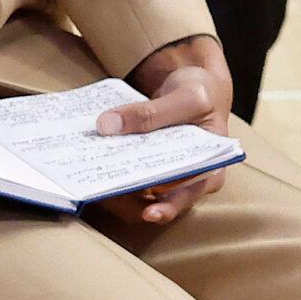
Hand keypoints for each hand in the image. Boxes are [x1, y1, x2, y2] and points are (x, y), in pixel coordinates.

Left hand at [90, 35, 233, 227]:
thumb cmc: (202, 94)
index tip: (147, 213)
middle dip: (127, 197)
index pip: (186, 197)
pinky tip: (92, 161)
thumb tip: (107, 125)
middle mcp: (186, 182)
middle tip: (100, 187)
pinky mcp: (145, 168)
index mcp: (209, 171)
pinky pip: (125, 177)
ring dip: (112, 188)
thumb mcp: (187, 98)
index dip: (167, 209)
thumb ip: (151, 113)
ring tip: (91, 175)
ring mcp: (163, 177)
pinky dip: (110, 172)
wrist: (195, 86)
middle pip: (154, 202)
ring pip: (134, 196)